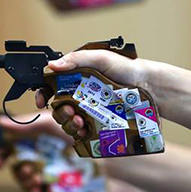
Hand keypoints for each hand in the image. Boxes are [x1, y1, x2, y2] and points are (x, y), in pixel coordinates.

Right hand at [0, 111, 68, 191]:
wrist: (90, 142)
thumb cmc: (68, 127)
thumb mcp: (44, 122)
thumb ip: (21, 124)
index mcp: (27, 138)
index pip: (7, 148)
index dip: (0, 156)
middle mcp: (33, 152)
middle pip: (14, 166)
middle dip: (17, 171)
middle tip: (27, 169)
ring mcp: (41, 165)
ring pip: (24, 178)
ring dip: (27, 181)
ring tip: (37, 178)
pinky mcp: (50, 176)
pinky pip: (36, 188)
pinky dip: (35, 190)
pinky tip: (39, 189)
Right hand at [35, 49, 153, 138]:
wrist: (148, 86)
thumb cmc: (126, 68)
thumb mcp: (100, 58)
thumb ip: (76, 59)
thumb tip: (52, 65)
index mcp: (75, 77)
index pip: (51, 86)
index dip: (43, 93)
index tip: (42, 101)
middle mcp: (79, 94)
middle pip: (57, 106)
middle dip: (59, 111)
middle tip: (69, 111)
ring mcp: (88, 109)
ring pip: (67, 120)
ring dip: (68, 122)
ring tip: (79, 121)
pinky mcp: (97, 123)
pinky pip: (81, 132)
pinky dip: (78, 133)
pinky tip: (84, 129)